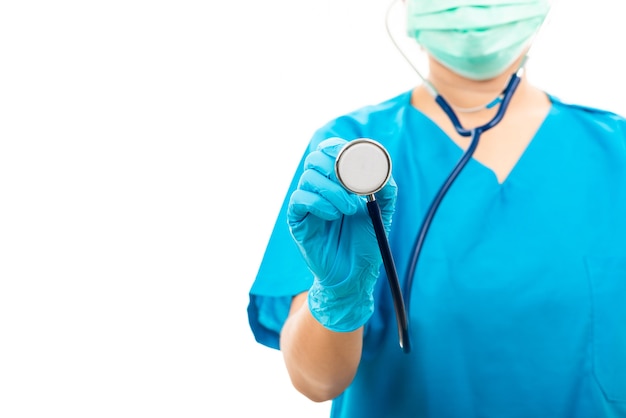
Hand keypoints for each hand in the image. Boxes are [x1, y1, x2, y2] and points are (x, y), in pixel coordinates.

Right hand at [287, 137, 396, 330]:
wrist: (354, 274)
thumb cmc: (366, 243)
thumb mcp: (382, 212)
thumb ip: (385, 189)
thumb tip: (383, 170)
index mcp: (338, 181)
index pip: (330, 150)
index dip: (339, 149)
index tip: (354, 161)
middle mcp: (320, 188)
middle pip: (315, 158)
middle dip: (336, 168)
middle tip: (354, 187)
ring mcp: (307, 203)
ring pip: (308, 178)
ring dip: (332, 190)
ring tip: (349, 209)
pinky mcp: (297, 220)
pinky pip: (299, 199)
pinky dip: (318, 202)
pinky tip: (333, 216)